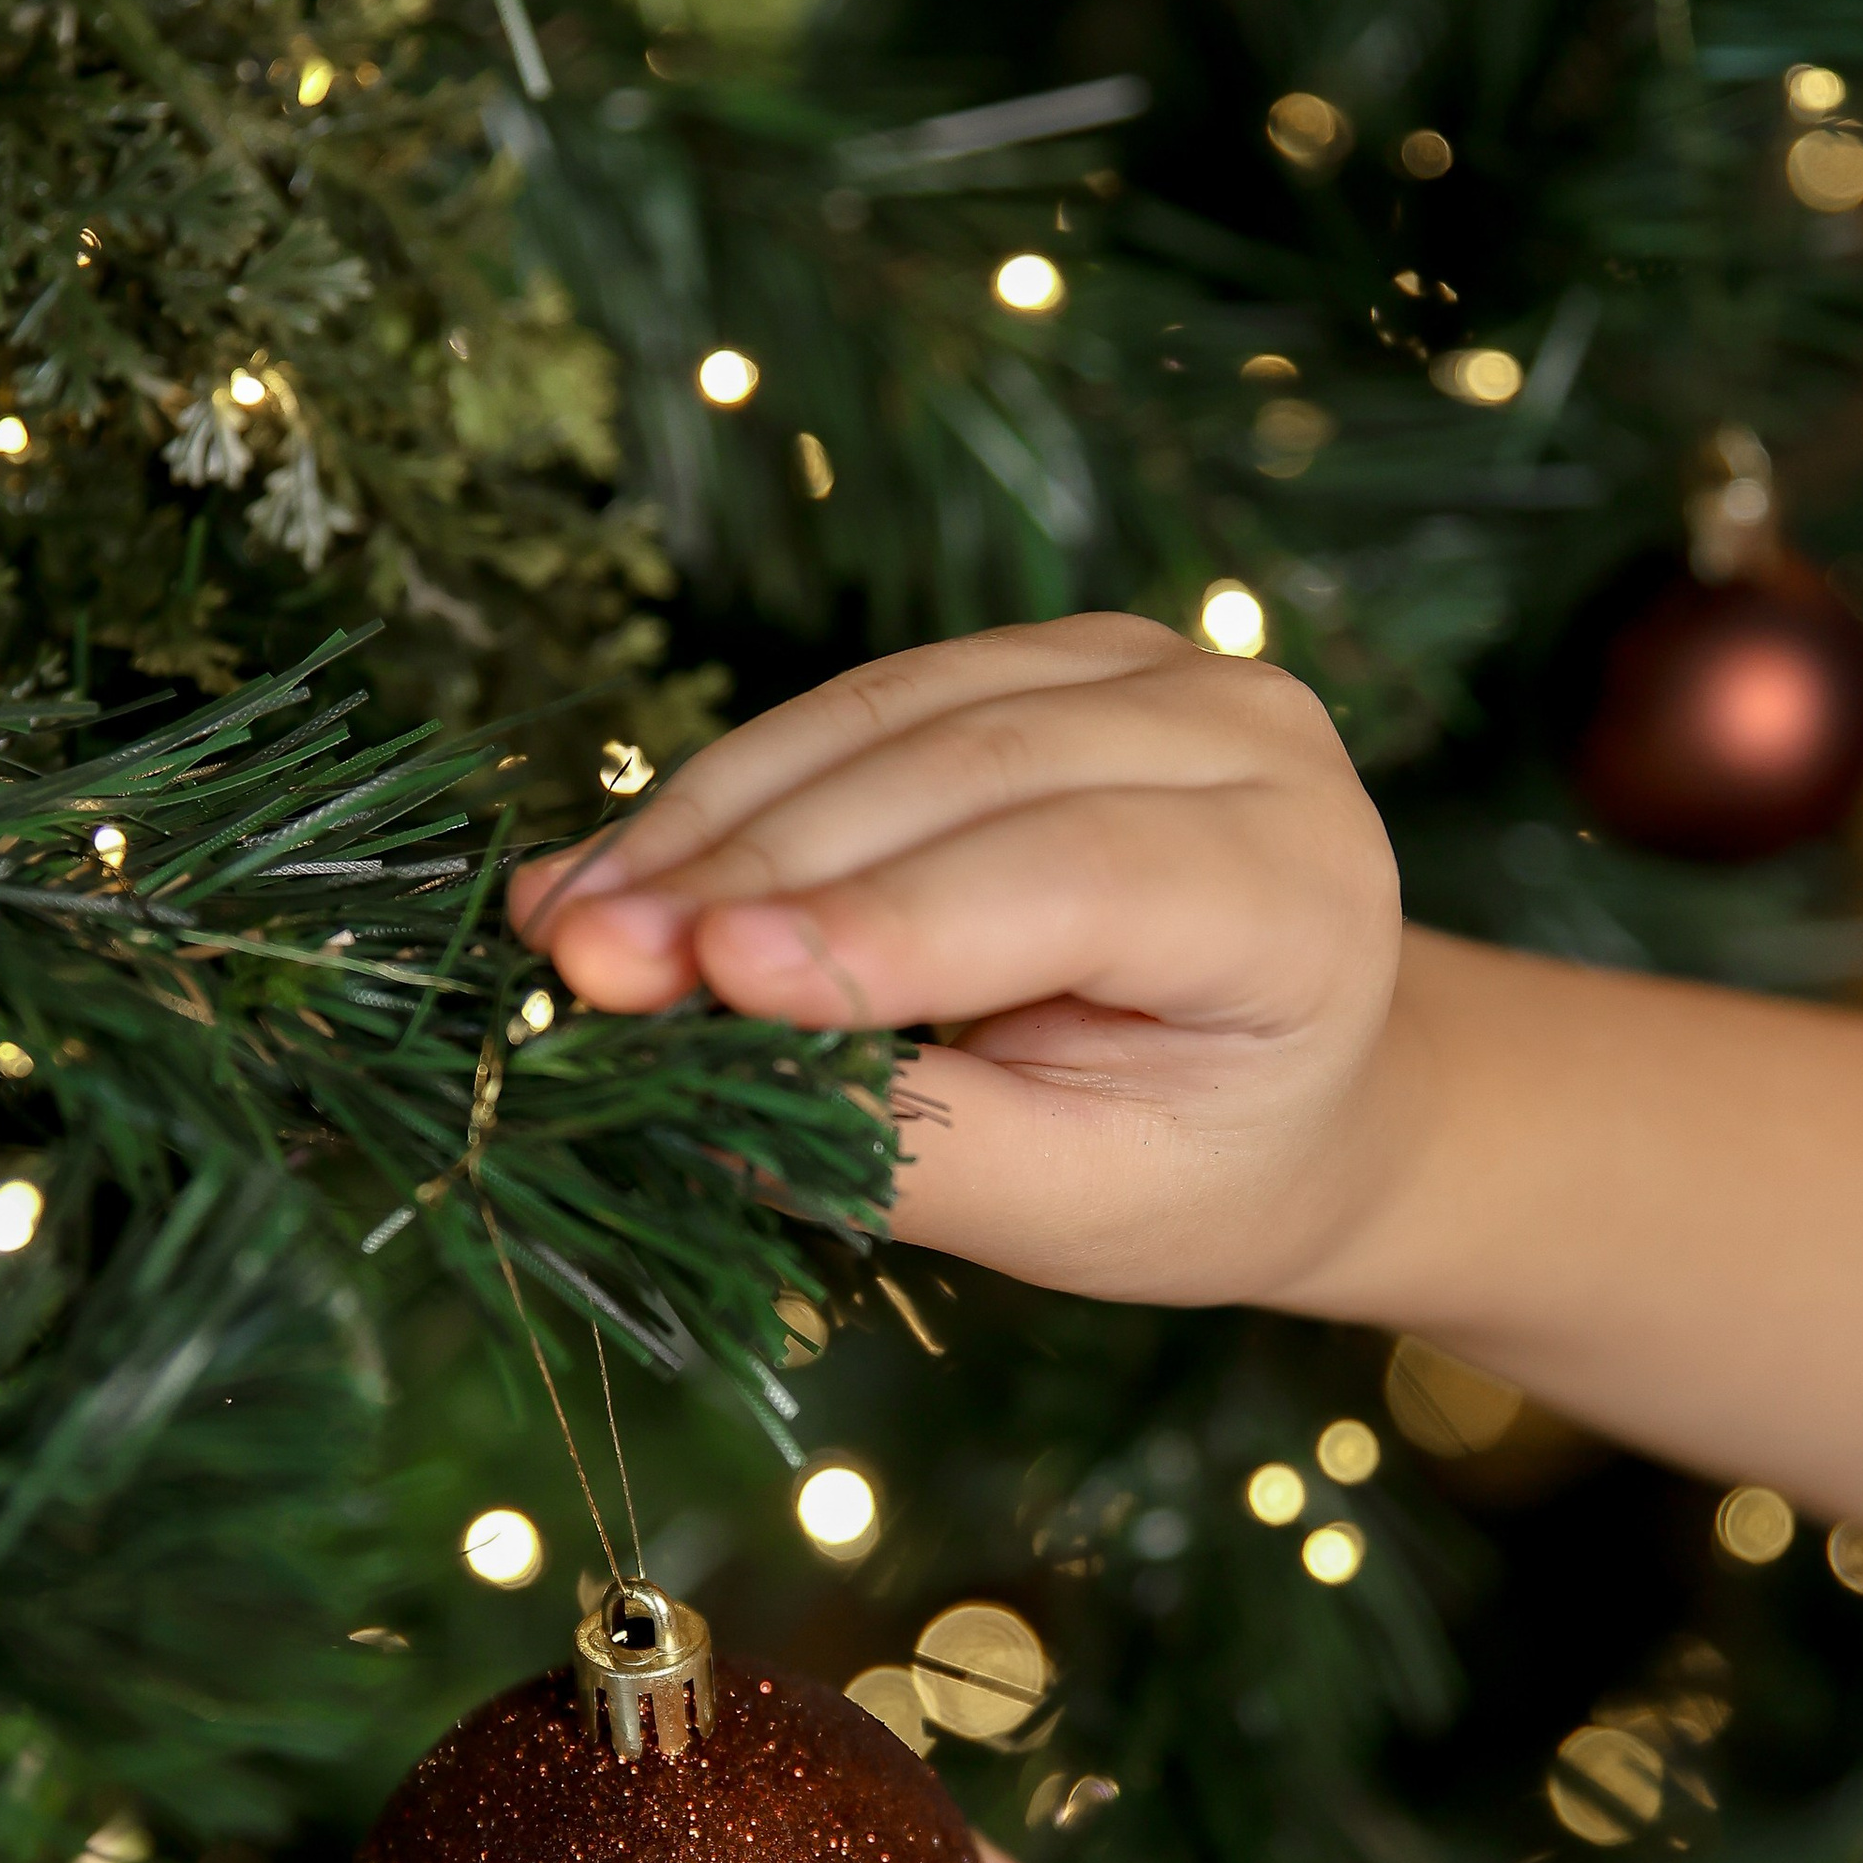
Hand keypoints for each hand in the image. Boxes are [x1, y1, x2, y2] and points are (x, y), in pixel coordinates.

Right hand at [508, 615, 1404, 1309]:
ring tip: (566, 925)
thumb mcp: (1079, 1205)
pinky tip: (618, 867)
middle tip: (581, 967)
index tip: (711, 976)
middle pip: (964, 774)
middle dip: (751, 872)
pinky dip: (732, 789)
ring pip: (890, 714)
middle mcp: (1247, 736)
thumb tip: (698, 1102)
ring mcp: (1147, 669)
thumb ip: (913, 1149)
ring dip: (710, 821)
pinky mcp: (1048, 656)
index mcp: (1296, 889)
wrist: (1295, 1086)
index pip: (1074, 875)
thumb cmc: (1196, 1165)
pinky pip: (862, 701)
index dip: (881, 923)